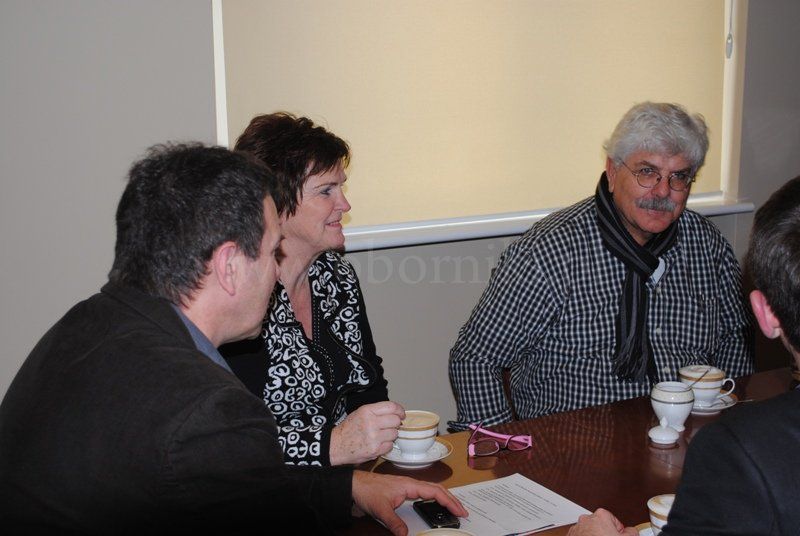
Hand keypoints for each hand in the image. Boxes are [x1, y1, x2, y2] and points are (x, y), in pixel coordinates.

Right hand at [329, 401, 404, 464]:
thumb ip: (377, 411)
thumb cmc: (348, 429)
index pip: (391, 407)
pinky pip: (390, 446)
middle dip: (395, 423)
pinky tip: (378, 444)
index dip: (400, 410)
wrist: (335, 445)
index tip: (401, 414)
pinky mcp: (374, 450)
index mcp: (367, 411)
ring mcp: (373, 437)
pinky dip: (386, 445)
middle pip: (396, 420)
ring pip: (395, 434)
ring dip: (390, 435)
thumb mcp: (360, 413)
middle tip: (389, 426)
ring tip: (381, 436)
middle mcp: (371, 423)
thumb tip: (396, 413)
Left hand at [351, 470, 467, 535]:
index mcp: (409, 485)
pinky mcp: (403, 490)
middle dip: (451, 499)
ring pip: (431, 489)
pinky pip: (423, 492)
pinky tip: (434, 504)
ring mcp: (407, 486)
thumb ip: (394, 523)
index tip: (459, 511)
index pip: (435, 491)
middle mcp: (411, 484)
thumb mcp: (381, 510)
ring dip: (443, 498)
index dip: (449, 501)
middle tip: (462, 511)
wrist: (355, 484)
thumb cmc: (367, 490)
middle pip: (437, 489)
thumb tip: (405, 535)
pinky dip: (433, 497)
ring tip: (453, 508)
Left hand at [567, 509, 637, 535]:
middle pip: (601, 525)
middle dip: (605, 533)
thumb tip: (632, 531)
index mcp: (601, 515)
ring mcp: (577, 528)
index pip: (614, 521)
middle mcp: (587, 519)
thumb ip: (631, 531)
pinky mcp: (571, 535)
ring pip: (590, 531)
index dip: (618, 531)